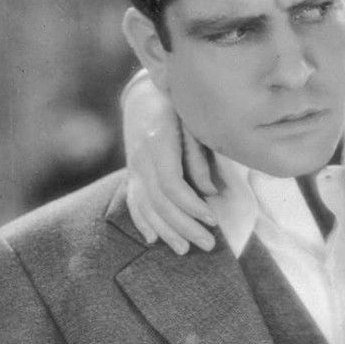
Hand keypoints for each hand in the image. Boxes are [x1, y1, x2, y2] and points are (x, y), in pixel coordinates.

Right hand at [122, 71, 217, 253]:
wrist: (143, 93)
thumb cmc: (175, 105)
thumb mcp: (192, 121)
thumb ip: (199, 155)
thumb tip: (210, 191)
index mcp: (158, 144)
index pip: (172, 186)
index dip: (192, 206)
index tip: (213, 219)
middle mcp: (141, 159)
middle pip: (160, 202)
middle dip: (184, 227)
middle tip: (208, 244)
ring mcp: (133, 168)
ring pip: (146, 207)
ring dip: (166, 231)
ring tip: (184, 250)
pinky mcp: (132, 172)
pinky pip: (134, 201)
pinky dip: (142, 222)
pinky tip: (152, 239)